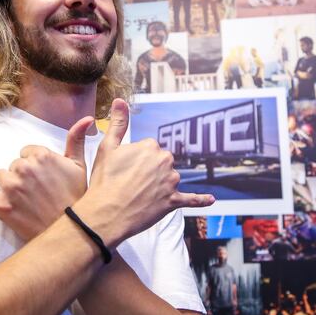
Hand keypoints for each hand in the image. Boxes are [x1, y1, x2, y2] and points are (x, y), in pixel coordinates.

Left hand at [0, 116, 93, 240]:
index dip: (36, 167)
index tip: (47, 181)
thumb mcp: (81, 167)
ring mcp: (10, 187)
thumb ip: (77, 139)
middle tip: (40, 195)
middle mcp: (23, 168)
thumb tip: (87, 118)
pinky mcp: (0, 206)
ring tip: (28, 203)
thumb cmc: (78, 199)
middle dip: (23, 178)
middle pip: (13, 166)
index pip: (27, 153)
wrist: (76, 232)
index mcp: (41, 154)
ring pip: (0, 178)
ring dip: (9, 188)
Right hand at [74, 99, 213, 246]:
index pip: (149, 148)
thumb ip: (118, 122)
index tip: (124, 168)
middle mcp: (165, 161)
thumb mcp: (107, 147)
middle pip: (161, 162)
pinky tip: (211, 199)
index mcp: (151, 146)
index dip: (135, 159)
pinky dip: (201, 200)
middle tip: (130, 182)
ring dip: (160, 186)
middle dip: (149, 171)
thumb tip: (120, 100)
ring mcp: (171, 182)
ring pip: (170, 179)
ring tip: (138, 195)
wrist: (106, 214)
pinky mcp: (173, 201)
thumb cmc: (104, 181)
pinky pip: (191, 199)